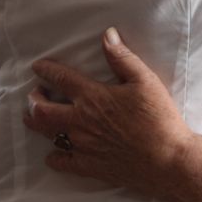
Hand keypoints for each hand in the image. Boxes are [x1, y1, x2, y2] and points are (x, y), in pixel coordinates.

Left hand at [24, 28, 193, 192]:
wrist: (167, 160)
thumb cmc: (159, 119)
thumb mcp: (145, 81)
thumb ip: (123, 58)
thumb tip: (108, 35)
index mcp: (93, 97)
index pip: (61, 79)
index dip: (46, 70)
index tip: (38, 67)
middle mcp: (81, 121)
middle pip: (42, 109)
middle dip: (33, 99)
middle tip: (34, 94)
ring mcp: (82, 145)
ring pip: (46, 134)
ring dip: (36, 123)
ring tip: (33, 117)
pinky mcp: (89, 166)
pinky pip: (61, 162)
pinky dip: (54, 156)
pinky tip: (55, 153)